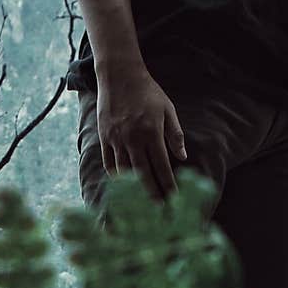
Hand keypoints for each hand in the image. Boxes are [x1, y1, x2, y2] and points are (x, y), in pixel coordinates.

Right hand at [95, 65, 186, 201]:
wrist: (119, 75)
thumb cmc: (147, 91)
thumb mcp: (167, 109)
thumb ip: (175, 134)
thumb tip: (182, 157)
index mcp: (151, 132)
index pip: (162, 167)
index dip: (169, 186)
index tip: (174, 200)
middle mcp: (133, 139)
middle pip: (143, 175)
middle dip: (151, 195)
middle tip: (158, 212)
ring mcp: (116, 140)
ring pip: (125, 173)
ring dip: (133, 192)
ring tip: (140, 206)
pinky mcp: (104, 138)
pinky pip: (109, 164)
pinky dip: (116, 178)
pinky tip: (122, 188)